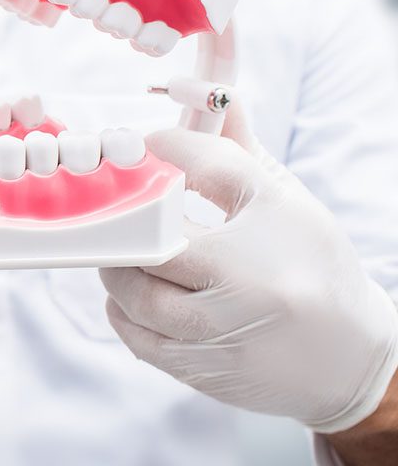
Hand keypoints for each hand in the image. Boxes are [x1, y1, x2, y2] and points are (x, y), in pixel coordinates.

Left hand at [99, 103, 397, 432]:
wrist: (351, 356)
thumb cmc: (311, 265)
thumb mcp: (284, 201)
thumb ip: (234, 151)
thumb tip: (203, 93)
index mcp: (269, 231)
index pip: (203, 168)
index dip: (164, 148)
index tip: (144, 144)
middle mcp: (248, 286)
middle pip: (154, 242)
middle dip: (125, 222)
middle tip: (114, 209)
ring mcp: (226, 334)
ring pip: (139, 296)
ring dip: (117, 272)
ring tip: (121, 255)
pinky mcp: (209, 372)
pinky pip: (142, 341)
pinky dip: (123, 315)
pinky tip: (126, 298)